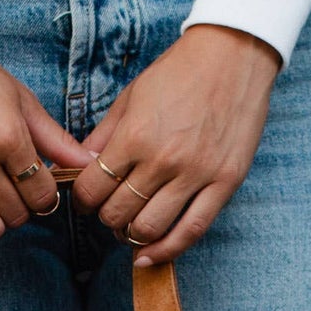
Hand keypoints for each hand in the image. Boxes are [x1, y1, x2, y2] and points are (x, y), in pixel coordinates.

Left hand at [71, 25, 280, 264]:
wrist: (233, 55)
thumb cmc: (179, 72)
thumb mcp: (131, 96)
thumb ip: (103, 136)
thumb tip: (77, 169)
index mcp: (135, 135)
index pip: (93, 188)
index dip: (83, 200)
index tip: (87, 199)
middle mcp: (163, 159)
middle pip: (118, 214)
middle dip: (106, 218)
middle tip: (110, 210)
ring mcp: (196, 174)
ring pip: (150, 229)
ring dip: (131, 236)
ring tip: (130, 227)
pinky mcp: (225, 183)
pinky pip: (192, 231)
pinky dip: (167, 250)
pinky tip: (150, 256)